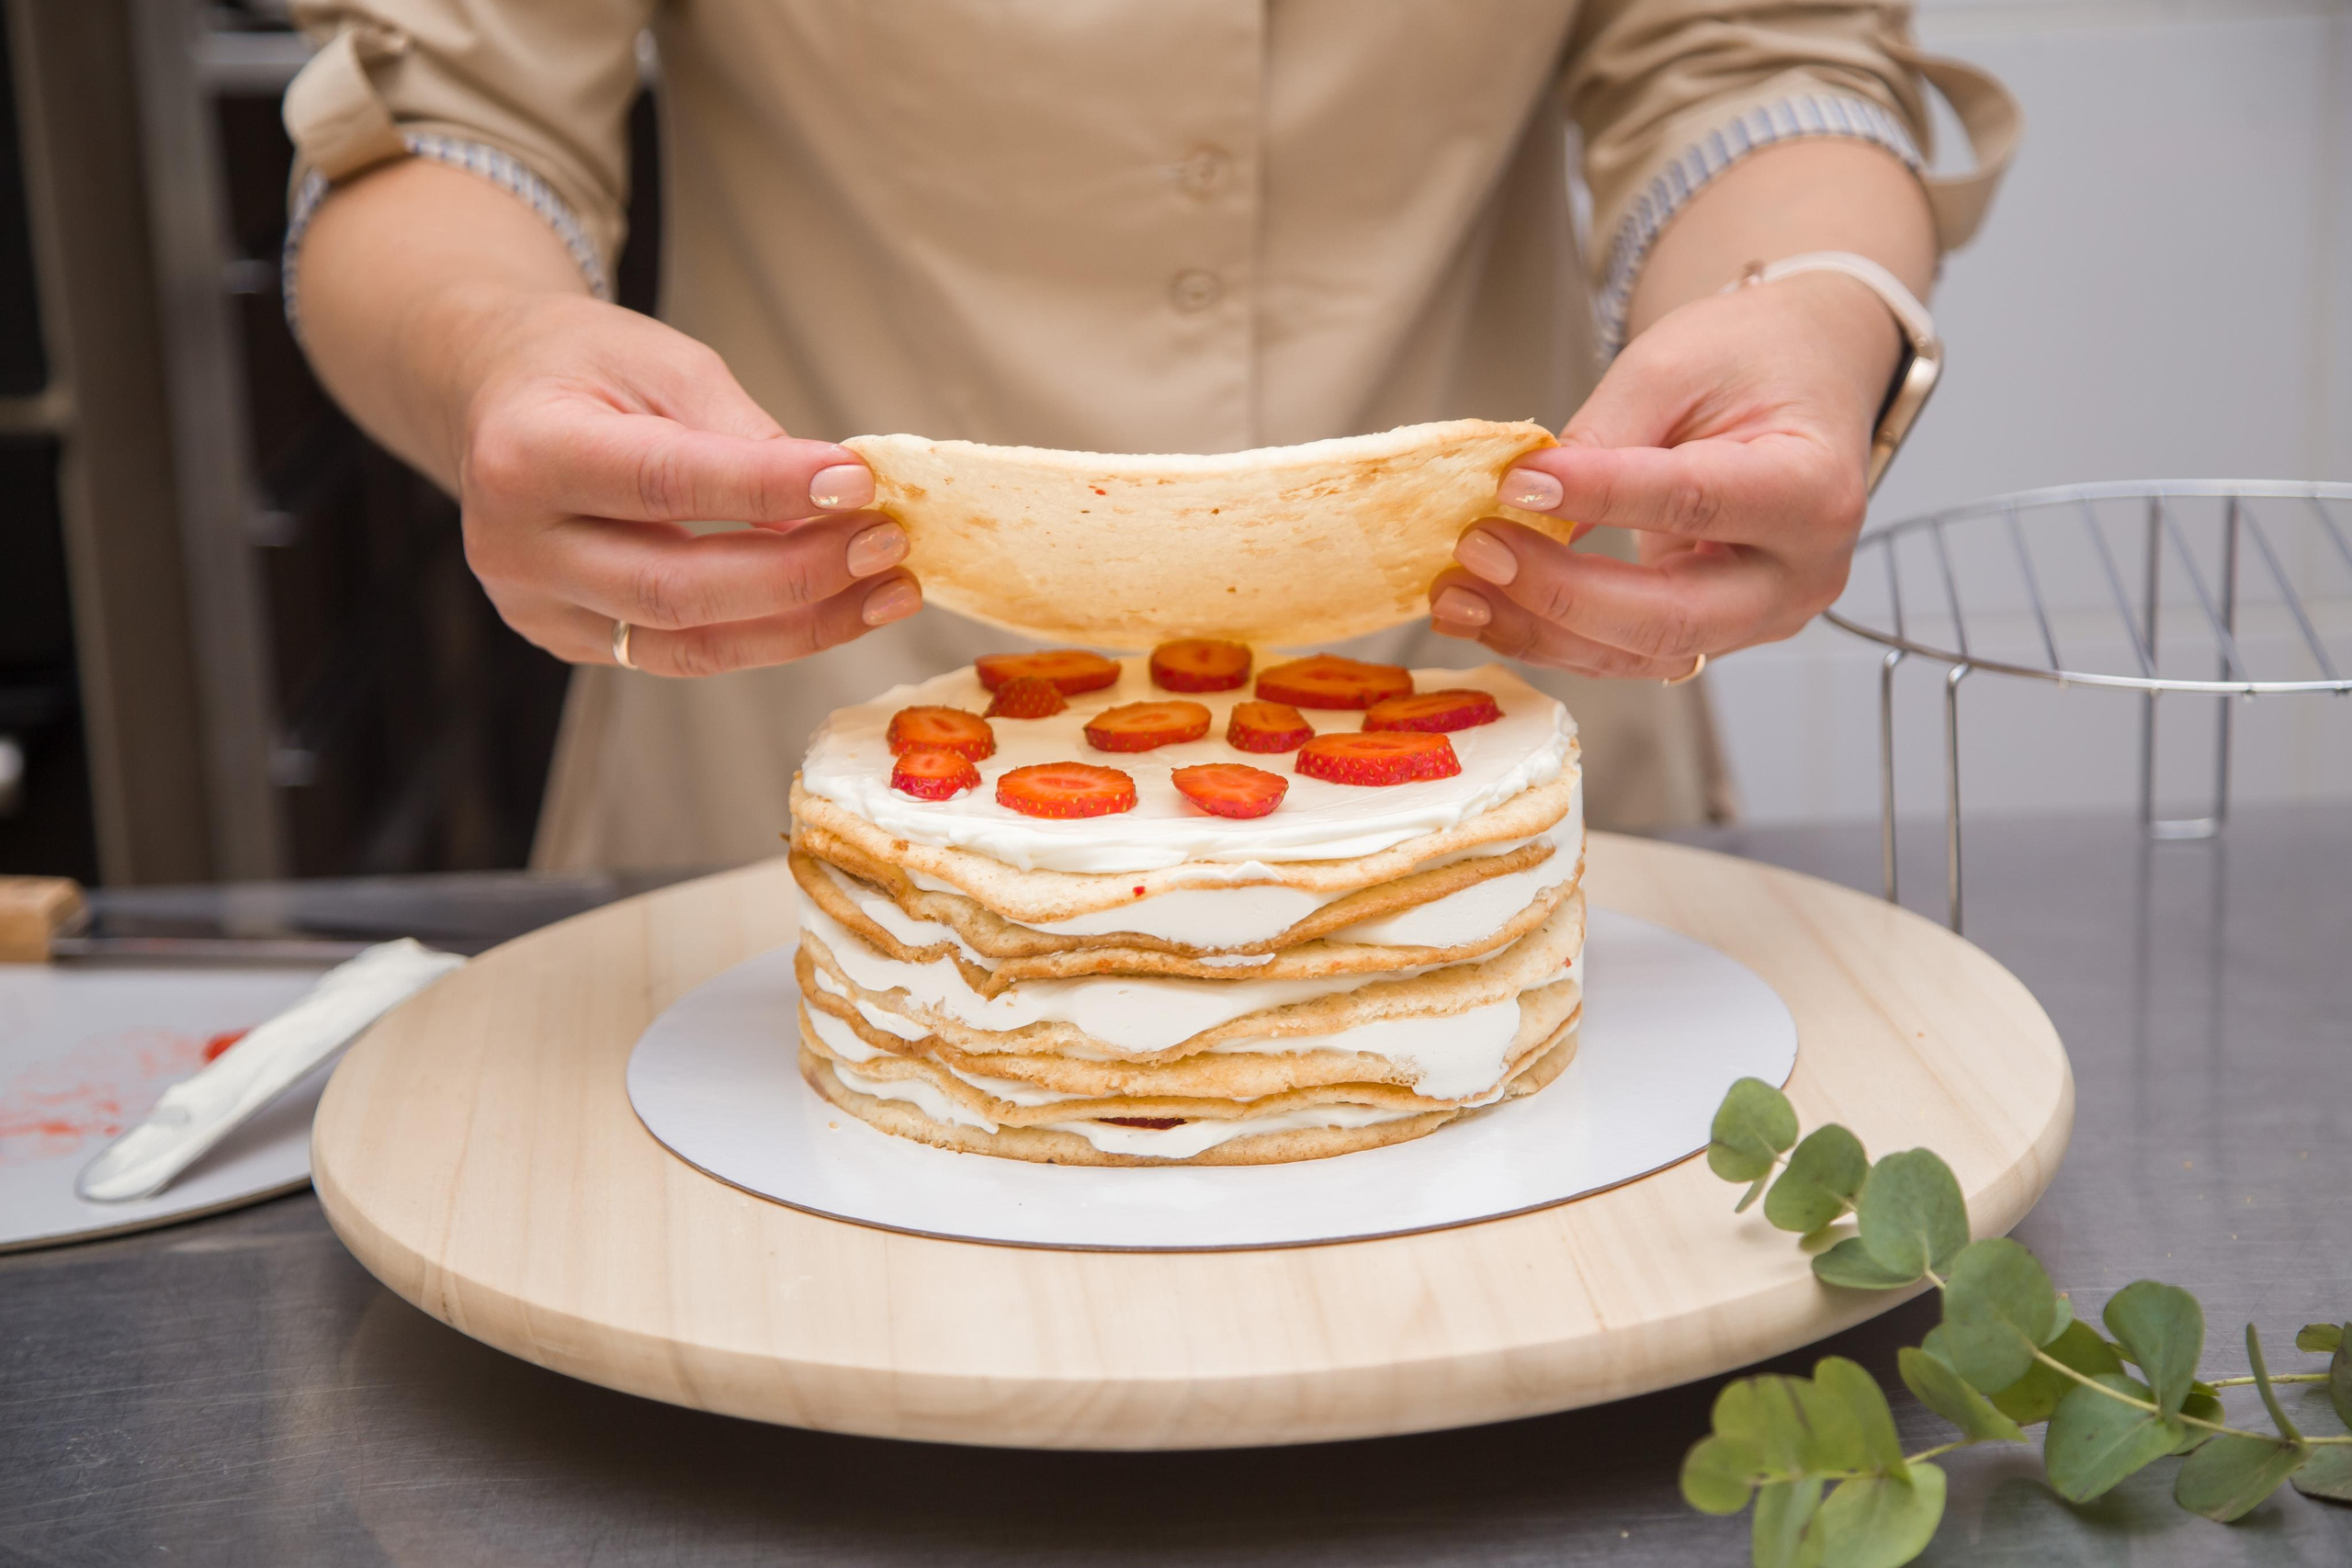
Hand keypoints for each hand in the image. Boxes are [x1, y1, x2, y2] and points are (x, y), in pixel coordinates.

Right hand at [456, 294, 919, 675]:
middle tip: (887, 546)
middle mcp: (514, 545)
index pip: (665, 482)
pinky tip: (835, 606)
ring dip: (804, 625)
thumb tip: (838, 502)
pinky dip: (768, 635)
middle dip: (800, 576)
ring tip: (887, 591)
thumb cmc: (585, 367)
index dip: (769, 491)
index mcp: (525, 452)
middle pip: (677, 588)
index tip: (859, 483)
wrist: (498, 396)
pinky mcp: (567, 640)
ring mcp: (535, 606)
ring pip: (689, 645)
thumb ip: (743, 435)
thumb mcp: (664, 363)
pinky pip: (682, 654)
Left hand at [1429, 271, 1900, 678]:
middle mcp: (1800, 573)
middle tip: (1476, 551)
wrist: (1802, 381)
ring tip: (1454, 594)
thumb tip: (1523, 504)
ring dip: (1538, 630)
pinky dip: (1552, 636)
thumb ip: (1604, 438)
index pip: (1694, 502)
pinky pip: (1628, 652)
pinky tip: (1485, 610)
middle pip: (1670, 616)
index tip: (1514, 485)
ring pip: (1640, 651)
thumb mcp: (1674, 367)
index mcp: (1811, 488)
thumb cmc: (1746, 360)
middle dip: (1560, 594)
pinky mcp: (1717, 634)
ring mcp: (1762, 618)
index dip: (1599, 498)